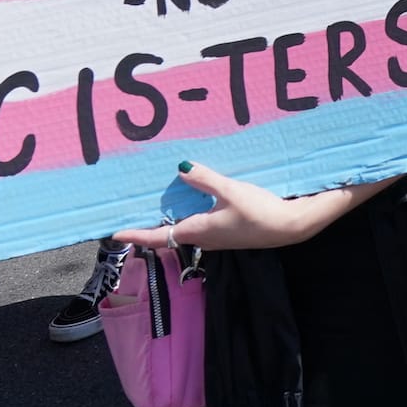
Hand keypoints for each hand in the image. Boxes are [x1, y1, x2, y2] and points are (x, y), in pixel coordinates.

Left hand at [113, 162, 319, 251]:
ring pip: (185, 229)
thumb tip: (180, 169)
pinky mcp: (229, 232)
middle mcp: (203, 238)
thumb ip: (205, 179)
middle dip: (151, 225)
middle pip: (169, 233)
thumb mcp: (231, 192)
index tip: (115, 233)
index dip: (136, 234)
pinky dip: (189, 214)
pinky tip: (195, 201)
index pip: (158, 236)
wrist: (291, 227)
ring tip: (160, 204)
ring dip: (171, 219)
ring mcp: (217, 237)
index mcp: (197, 231)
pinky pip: (200, 225)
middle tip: (134, 212)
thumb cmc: (259, 212)